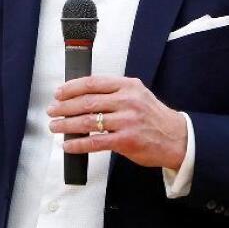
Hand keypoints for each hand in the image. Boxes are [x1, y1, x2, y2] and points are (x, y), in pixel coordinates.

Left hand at [47, 76, 186, 170]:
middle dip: (64, 106)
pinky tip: (68, 144)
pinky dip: (78, 143)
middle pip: (87, 101)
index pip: (93, 83)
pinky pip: (95, 142)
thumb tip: (82, 97)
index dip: (72, 87)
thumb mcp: (138, 95)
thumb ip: (114, 93)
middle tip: (52, 110)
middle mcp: (127, 101)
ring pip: (88, 121)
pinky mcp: (126, 141)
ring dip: (66, 124)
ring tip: (55, 127)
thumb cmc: (153, 117)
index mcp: (129, 86)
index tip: (59, 93)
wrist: (177, 138)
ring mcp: (127, 121)